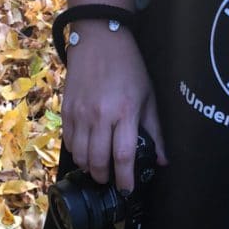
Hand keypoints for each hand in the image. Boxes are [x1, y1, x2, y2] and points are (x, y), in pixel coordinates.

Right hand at [62, 24, 166, 190]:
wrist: (98, 38)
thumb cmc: (128, 66)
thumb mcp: (148, 95)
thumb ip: (155, 130)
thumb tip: (162, 160)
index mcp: (124, 111)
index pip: (122, 155)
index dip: (124, 179)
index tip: (126, 190)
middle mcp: (100, 115)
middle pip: (97, 161)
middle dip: (103, 177)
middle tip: (109, 179)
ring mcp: (80, 113)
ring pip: (80, 156)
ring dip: (88, 167)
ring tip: (97, 167)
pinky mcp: (67, 110)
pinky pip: (69, 142)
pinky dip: (76, 152)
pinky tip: (85, 150)